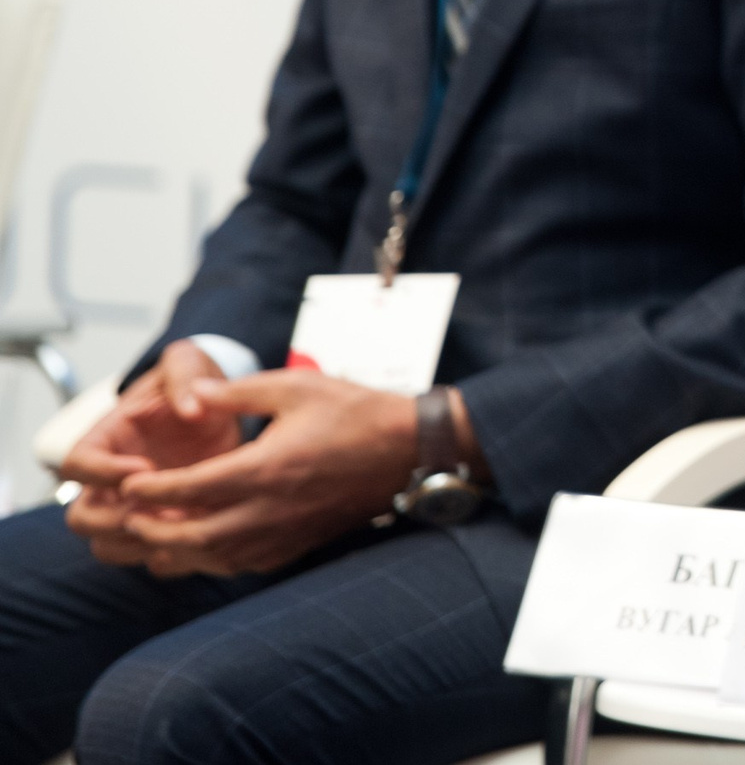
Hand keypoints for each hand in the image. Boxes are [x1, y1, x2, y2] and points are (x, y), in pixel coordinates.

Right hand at [60, 339, 242, 564]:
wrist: (218, 407)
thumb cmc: (193, 384)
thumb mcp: (188, 364)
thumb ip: (185, 376)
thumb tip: (191, 408)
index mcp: (106, 439)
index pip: (76, 464)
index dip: (103, 472)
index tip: (146, 468)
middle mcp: (109, 480)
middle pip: (81, 517)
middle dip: (112, 522)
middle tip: (156, 510)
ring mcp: (132, 506)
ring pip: (107, 545)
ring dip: (138, 544)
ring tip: (181, 529)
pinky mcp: (160, 523)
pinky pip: (147, 554)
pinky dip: (169, 555)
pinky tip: (203, 538)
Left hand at [111, 371, 421, 577]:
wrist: (410, 450)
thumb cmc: (356, 412)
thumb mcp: (295, 386)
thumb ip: (236, 392)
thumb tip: (190, 394)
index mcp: (266, 468)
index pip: (189, 489)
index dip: (149, 490)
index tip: (126, 484)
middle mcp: (271, 509)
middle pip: (193, 536)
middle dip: (153, 529)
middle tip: (130, 516)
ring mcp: (285, 533)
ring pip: (215, 558)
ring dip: (178, 551)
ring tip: (155, 535)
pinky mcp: (298, 544)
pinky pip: (243, 564)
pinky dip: (213, 560)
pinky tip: (202, 546)